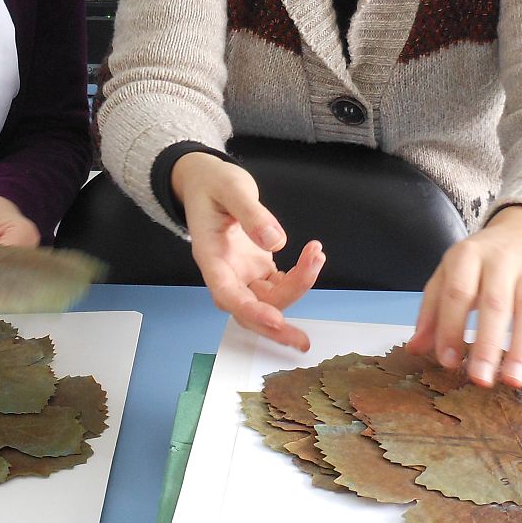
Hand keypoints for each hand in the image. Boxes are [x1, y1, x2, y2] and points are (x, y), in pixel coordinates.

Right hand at [173, 152, 324, 350]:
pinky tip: (313, 258)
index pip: (226, 293)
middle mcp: (225, 272)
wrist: (205, 183)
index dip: (249, 311)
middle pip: (249, 309)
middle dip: (275, 327)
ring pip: (268, 300)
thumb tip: (276, 242)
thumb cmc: (212, 184)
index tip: (275, 319)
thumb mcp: (230, 187)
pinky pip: (278, 286)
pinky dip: (299, 277)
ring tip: (317, 255)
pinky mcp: (256, 269)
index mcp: (210, 257)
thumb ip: (251, 213)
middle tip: (303, 340)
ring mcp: (242, 273)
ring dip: (297, 288)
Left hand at [407, 205, 521, 387]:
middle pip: (496, 304)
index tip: (447, 362)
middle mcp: (502, 262)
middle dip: (487, 344)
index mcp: (468, 256)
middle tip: (481, 380)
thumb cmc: (477, 263)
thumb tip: (415, 349)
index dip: (451, 327)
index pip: (458, 292)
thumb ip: (431, 311)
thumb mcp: (447, 275)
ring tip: (515, 382)